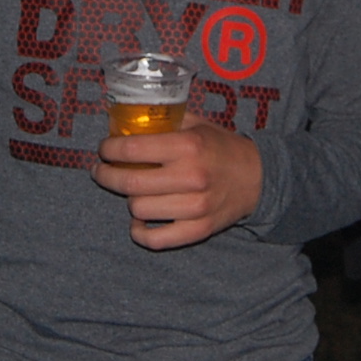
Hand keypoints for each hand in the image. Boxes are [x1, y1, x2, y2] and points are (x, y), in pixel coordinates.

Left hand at [91, 119, 262, 249]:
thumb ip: (165, 120)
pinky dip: (140, 233)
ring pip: (138, 210)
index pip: (132, 150)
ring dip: (129, 200)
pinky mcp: (198, 230)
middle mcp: (191, 177)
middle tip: (102, 171)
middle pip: (129, 183)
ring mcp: (195, 207)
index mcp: (188, 146)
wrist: (258, 177)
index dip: (109, 150)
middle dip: (106, 176)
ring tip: (133, 191)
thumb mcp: (196, 124)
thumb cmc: (221, 147)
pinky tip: (138, 222)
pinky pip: (156, 239)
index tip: (104, 150)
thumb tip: (125, 120)